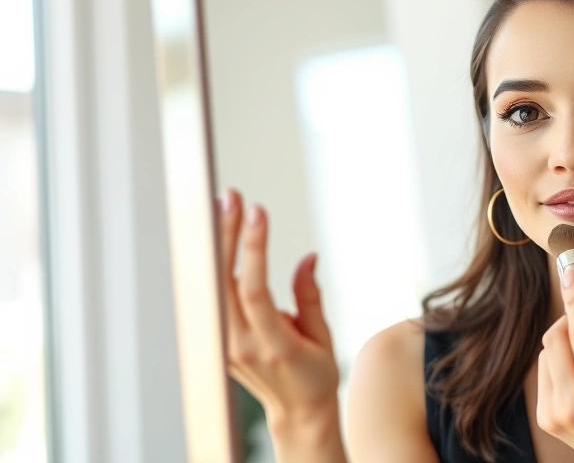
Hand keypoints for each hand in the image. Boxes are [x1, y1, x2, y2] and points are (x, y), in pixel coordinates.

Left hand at [220, 189, 344, 461]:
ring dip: (216, 245)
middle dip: (227, 234)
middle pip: (224, 281)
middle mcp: (239, 345)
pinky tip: (216, 239)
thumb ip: (309, 295)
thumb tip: (306, 257)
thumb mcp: (323, 336)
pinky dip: (212, 265)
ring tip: (221, 209)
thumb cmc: (315, 375)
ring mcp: (224, 346)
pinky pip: (211, 297)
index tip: (258, 211)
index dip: (253, 248)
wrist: (296, 414)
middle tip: (232, 198)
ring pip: (212, 285)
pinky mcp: (217, 342)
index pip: (253, 289)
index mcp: (271, 344)